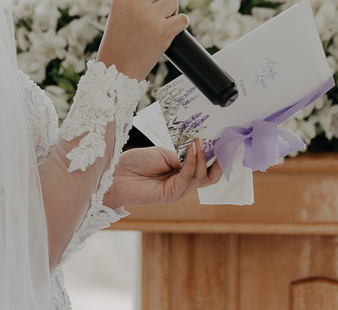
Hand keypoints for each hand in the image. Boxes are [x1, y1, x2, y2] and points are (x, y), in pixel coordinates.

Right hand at [96, 0, 188, 80]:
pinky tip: (170, 31)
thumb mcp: (117, 14)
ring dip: (171, 11)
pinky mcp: (163, 31)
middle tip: (157, 12)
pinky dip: (180, 25)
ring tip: (161, 23)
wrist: (118, 69)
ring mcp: (150, 17)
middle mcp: (135, 5)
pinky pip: (182, 19)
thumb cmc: (118, 44)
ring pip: (173, 1)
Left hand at [102, 139, 220, 209]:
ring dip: (202, 158)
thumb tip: (196, 153)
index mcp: (180, 173)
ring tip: (199, 143)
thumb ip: (181, 157)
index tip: (220, 142)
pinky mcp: (171, 195)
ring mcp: (178, 190)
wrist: (116, 175)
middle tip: (220, 146)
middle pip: (209, 177)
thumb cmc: (135, 163)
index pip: (204, 168)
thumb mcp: (163, 154)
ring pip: (201, 178)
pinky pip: (188, 178)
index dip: (213, 157)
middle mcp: (181, 183)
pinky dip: (193, 163)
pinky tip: (192, 150)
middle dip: (217, 162)